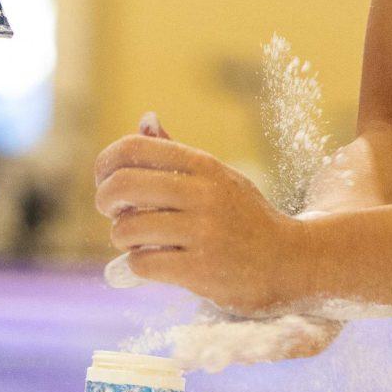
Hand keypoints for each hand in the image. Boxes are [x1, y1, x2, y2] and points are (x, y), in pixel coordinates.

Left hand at [94, 126, 306, 315]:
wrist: (288, 261)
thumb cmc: (244, 218)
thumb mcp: (219, 178)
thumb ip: (178, 153)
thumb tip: (145, 121)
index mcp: (204, 165)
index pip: (134, 148)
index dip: (106, 163)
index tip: (104, 179)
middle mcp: (203, 194)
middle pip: (123, 185)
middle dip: (104, 200)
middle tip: (111, 211)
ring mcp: (203, 232)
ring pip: (128, 228)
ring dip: (122, 237)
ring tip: (136, 240)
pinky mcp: (201, 270)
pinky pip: (142, 263)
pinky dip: (138, 264)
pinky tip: (154, 261)